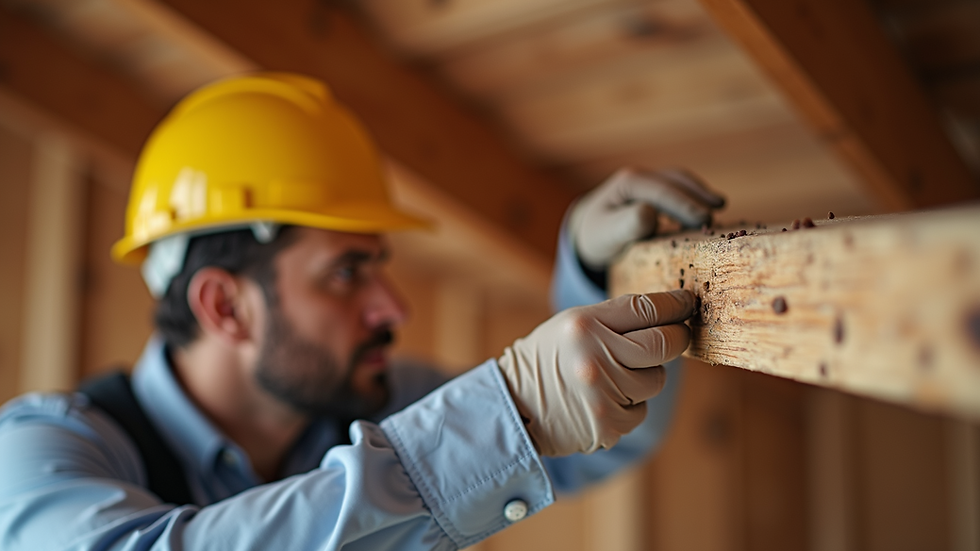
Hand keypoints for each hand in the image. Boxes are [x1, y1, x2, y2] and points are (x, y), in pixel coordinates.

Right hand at [497, 290, 694, 456]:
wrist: (515, 407)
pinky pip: (640, 409)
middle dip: (678, 338)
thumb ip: (615, 319)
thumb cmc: (547, 359)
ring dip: (646, 376)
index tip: (687, 303)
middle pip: (664, 344)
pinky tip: (602, 400)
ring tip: (614, 376)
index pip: (646, 308)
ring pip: (655, 380)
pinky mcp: (609, 424)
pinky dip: (629, 405)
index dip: (676, 305)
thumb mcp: (571, 325)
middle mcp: (595, 358)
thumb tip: (669, 316)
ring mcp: (603, 394)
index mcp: (584, 325)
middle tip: (679, 335)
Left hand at [570, 168, 725, 270]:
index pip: (661, 191)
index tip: (704, 218)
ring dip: (699, 193)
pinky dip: (693, 198)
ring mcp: (648, 182)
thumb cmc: (597, 236)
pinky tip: (706, 212)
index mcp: (627, 183)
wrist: (588, 233)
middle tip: (718, 212)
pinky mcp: (654, 192)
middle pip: (674, 182)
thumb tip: (650, 212)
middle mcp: (639, 177)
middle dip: (697, 196)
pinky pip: (677, 191)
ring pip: (679, 182)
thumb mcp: (607, 234)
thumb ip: (627, 224)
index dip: (684, 204)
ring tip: (719, 207)